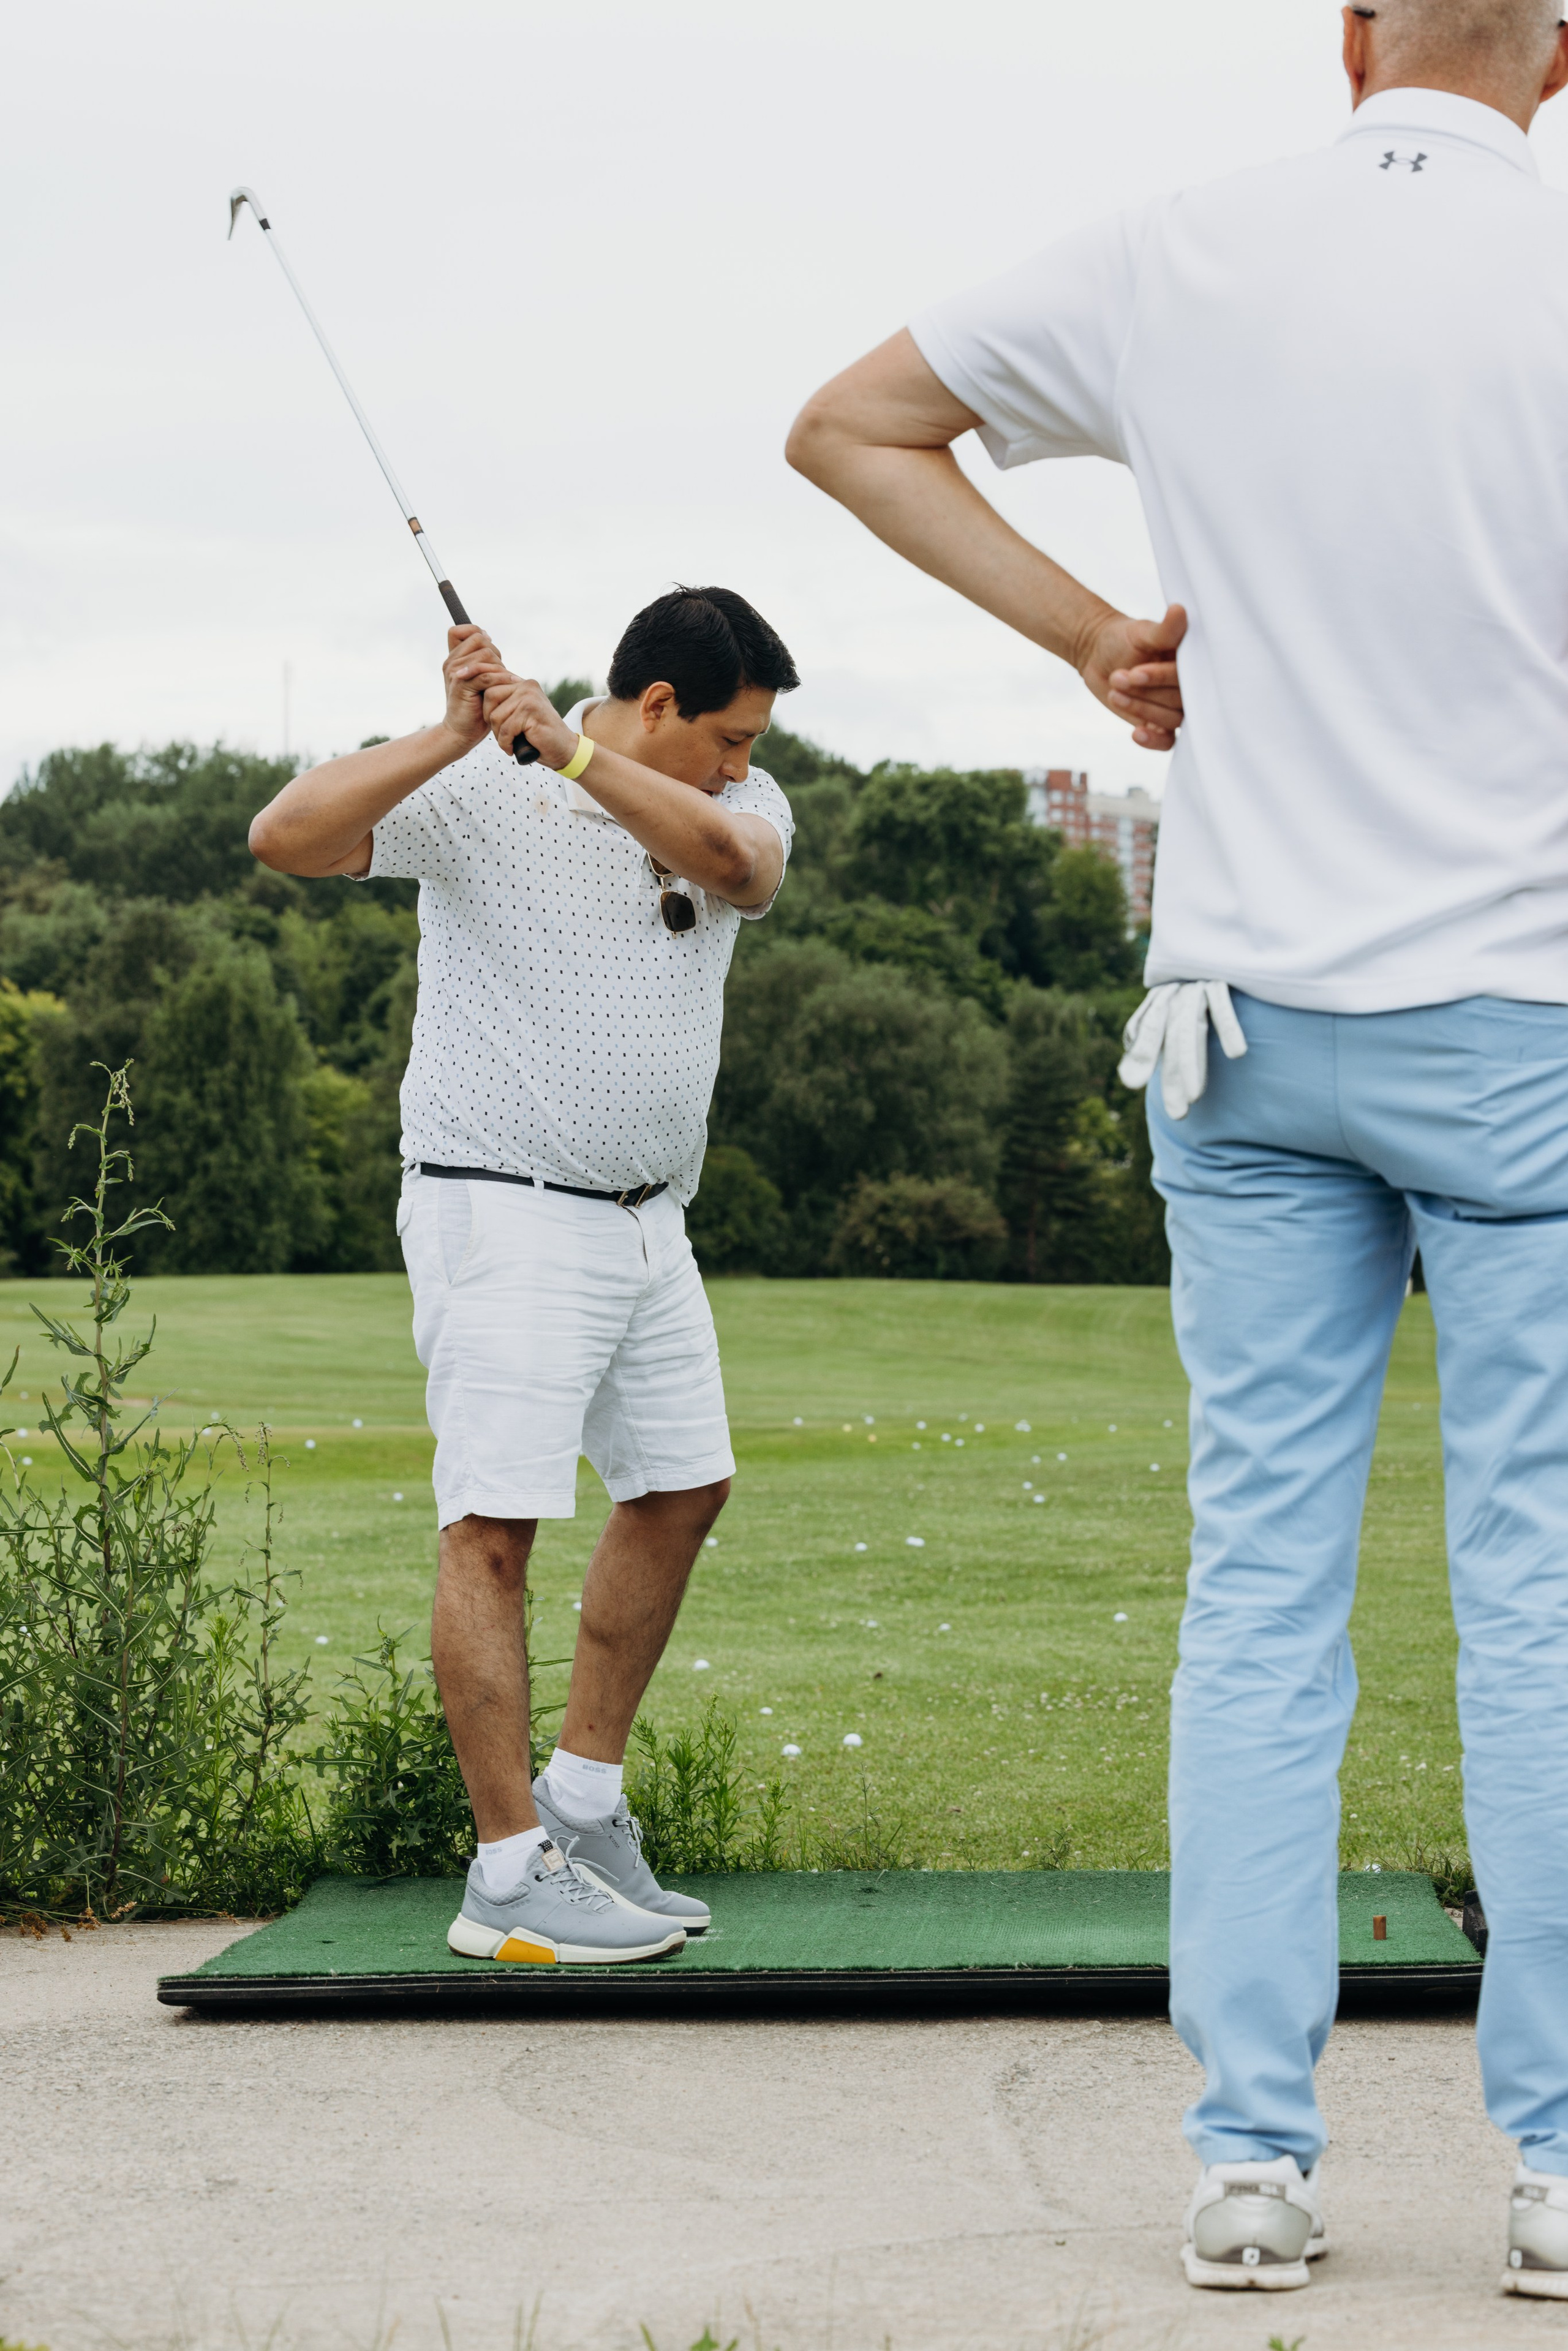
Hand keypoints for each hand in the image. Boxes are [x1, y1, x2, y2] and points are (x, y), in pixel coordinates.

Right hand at [442, 625, 501, 749]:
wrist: (462, 731)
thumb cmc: (475, 706)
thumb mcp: (478, 678)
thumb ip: (481, 659)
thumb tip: (488, 636)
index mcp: (453, 658)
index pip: (462, 630)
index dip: (478, 633)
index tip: (490, 650)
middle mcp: (451, 662)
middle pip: (479, 639)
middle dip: (495, 653)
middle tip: (501, 672)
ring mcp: (455, 673)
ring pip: (485, 655)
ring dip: (500, 667)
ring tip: (507, 681)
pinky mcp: (461, 686)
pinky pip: (486, 675)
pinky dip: (503, 678)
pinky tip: (513, 683)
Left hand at [476, 673, 577, 768]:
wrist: (564, 749)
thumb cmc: (538, 735)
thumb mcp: (520, 714)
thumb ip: (506, 702)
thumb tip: (479, 693)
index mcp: (523, 684)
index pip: (491, 682)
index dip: (480, 694)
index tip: (468, 695)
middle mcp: (526, 685)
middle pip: (489, 696)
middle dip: (489, 719)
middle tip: (501, 735)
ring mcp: (529, 697)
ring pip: (495, 715)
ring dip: (498, 735)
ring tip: (508, 742)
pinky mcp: (530, 711)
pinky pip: (506, 728)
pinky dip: (505, 742)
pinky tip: (511, 748)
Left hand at [1077, 603, 1187, 750]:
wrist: (1101, 655)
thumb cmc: (1125, 639)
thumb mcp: (1142, 631)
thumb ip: (1164, 630)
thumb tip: (1179, 610)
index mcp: (1193, 662)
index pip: (1187, 676)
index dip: (1161, 677)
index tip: (1136, 671)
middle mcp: (1189, 686)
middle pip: (1180, 701)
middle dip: (1146, 693)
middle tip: (1118, 677)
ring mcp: (1176, 707)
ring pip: (1171, 721)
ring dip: (1141, 709)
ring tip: (1115, 691)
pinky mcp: (1160, 725)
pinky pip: (1167, 742)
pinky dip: (1153, 741)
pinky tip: (1136, 733)